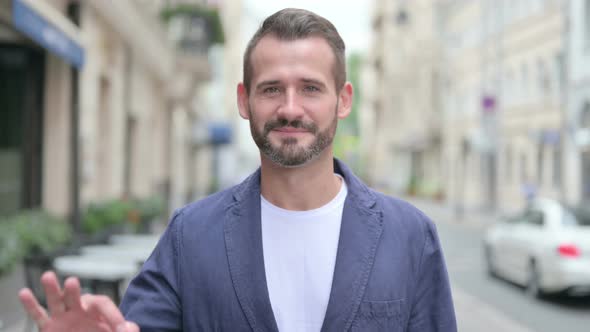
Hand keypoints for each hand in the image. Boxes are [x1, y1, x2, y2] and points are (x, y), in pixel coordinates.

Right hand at [18, 271, 138, 331]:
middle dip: (73, 291)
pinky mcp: (49, 327)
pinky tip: (24, 292)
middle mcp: (80, 310)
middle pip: (76, 296)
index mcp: (98, 310)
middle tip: (72, 282)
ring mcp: (63, 317)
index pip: (103, 305)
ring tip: (47, 276)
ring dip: (52, 290)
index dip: (112, 314)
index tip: (120, 327)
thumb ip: (126, 330)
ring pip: (57, 301)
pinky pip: (38, 315)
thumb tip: (129, 327)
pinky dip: (31, 304)